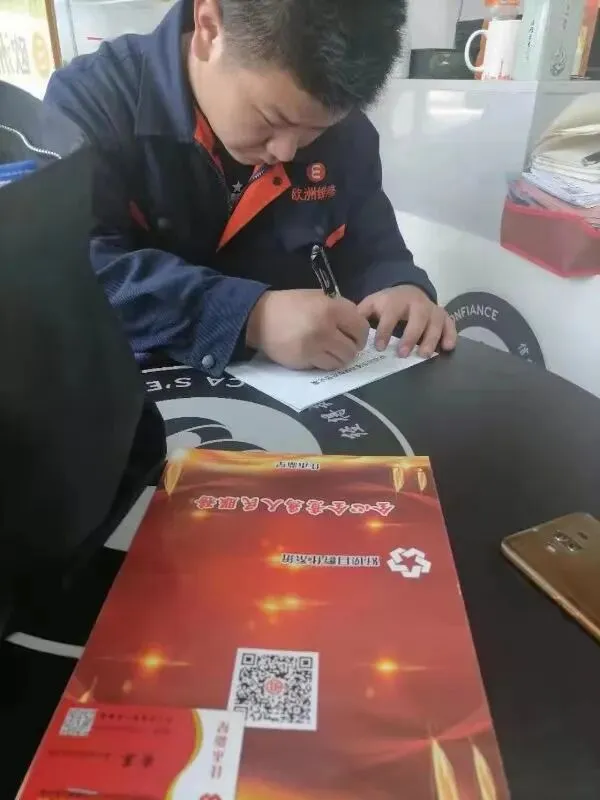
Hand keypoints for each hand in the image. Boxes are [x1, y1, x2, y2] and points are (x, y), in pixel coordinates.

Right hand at [247, 289, 369, 369]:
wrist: (260, 318)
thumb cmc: (290, 305)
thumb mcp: (317, 297)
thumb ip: (339, 309)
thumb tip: (357, 325)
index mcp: (331, 308)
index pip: (361, 327)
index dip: (360, 333)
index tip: (354, 335)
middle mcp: (325, 328)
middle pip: (353, 348)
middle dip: (351, 348)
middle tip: (342, 344)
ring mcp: (315, 346)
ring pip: (342, 361)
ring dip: (339, 357)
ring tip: (329, 350)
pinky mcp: (304, 361)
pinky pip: (326, 367)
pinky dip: (325, 362)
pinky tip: (317, 354)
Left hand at [358, 285, 456, 357]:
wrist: (407, 290)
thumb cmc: (387, 304)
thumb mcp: (372, 304)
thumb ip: (361, 315)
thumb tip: (348, 329)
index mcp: (395, 300)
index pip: (390, 315)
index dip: (385, 330)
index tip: (379, 347)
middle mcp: (416, 303)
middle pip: (417, 317)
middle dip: (411, 336)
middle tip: (403, 355)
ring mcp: (432, 309)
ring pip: (435, 322)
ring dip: (431, 339)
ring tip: (423, 355)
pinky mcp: (443, 316)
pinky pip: (450, 324)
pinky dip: (451, 335)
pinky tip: (448, 348)